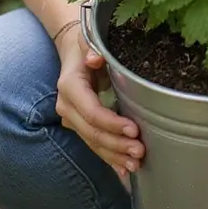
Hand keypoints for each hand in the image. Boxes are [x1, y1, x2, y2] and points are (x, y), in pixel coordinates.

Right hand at [55, 28, 143, 178]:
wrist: (74, 51)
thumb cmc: (85, 44)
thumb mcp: (88, 39)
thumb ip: (91, 48)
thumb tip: (95, 59)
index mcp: (70, 87)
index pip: (91, 112)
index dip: (111, 123)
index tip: (134, 130)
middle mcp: (67, 106)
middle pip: (92, 132)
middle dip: (117, 144)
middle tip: (140, 151)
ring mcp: (71, 118)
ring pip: (93, 142)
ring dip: (114, 155)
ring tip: (136, 164)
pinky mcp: (79, 125)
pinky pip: (94, 144)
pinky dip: (109, 157)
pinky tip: (123, 169)